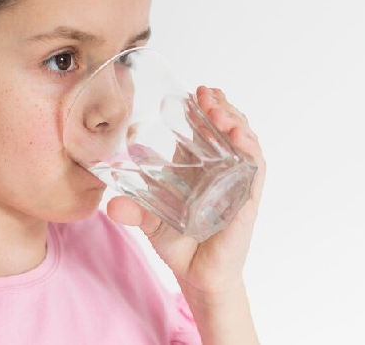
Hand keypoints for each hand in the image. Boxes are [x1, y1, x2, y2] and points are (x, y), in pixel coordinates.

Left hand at [106, 85, 266, 296]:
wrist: (196, 275)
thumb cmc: (177, 242)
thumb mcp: (149, 220)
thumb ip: (132, 210)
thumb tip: (110, 206)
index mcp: (197, 165)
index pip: (205, 127)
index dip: (204, 106)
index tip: (196, 90)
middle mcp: (220, 169)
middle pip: (228, 127)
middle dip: (221, 106)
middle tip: (206, 94)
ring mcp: (236, 182)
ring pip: (244, 142)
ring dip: (235, 121)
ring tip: (219, 109)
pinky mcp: (247, 200)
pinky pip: (255, 169)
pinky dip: (250, 149)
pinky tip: (240, 136)